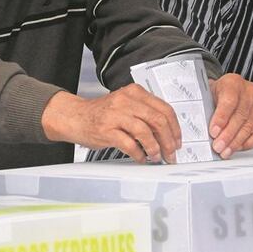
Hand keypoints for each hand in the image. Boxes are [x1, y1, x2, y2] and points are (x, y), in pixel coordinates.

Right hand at [42, 86, 181, 162]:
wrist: (75, 116)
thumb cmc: (102, 113)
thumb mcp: (125, 105)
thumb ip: (145, 113)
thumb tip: (167, 133)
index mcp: (135, 92)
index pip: (164, 109)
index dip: (175, 128)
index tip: (177, 141)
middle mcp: (126, 101)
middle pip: (158, 120)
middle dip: (168, 141)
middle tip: (171, 153)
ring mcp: (115, 115)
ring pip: (145, 132)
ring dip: (155, 148)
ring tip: (156, 157)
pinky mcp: (106, 130)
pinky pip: (129, 144)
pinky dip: (139, 154)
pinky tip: (141, 158)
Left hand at [208, 74, 252, 157]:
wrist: (232, 90)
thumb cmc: (217, 93)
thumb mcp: (208, 92)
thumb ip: (204, 105)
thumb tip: (196, 123)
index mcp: (233, 82)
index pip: (229, 101)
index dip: (221, 118)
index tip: (213, 131)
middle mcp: (248, 92)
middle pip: (240, 116)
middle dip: (228, 135)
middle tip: (218, 146)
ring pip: (249, 126)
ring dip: (236, 142)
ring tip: (225, 151)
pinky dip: (248, 143)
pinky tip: (237, 148)